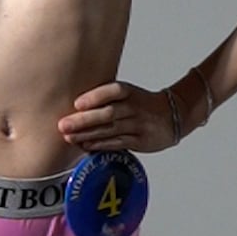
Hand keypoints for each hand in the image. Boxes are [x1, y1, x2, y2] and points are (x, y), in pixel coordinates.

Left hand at [57, 81, 177, 153]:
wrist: (173, 116)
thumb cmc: (142, 105)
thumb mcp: (128, 94)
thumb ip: (106, 98)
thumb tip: (74, 107)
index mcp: (130, 92)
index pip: (114, 91)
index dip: (96, 96)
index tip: (77, 103)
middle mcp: (134, 107)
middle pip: (108, 113)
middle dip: (84, 120)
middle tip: (63, 125)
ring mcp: (138, 124)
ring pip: (111, 130)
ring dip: (87, 134)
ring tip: (68, 137)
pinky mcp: (140, 140)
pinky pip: (118, 143)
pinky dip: (101, 145)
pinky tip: (86, 145)